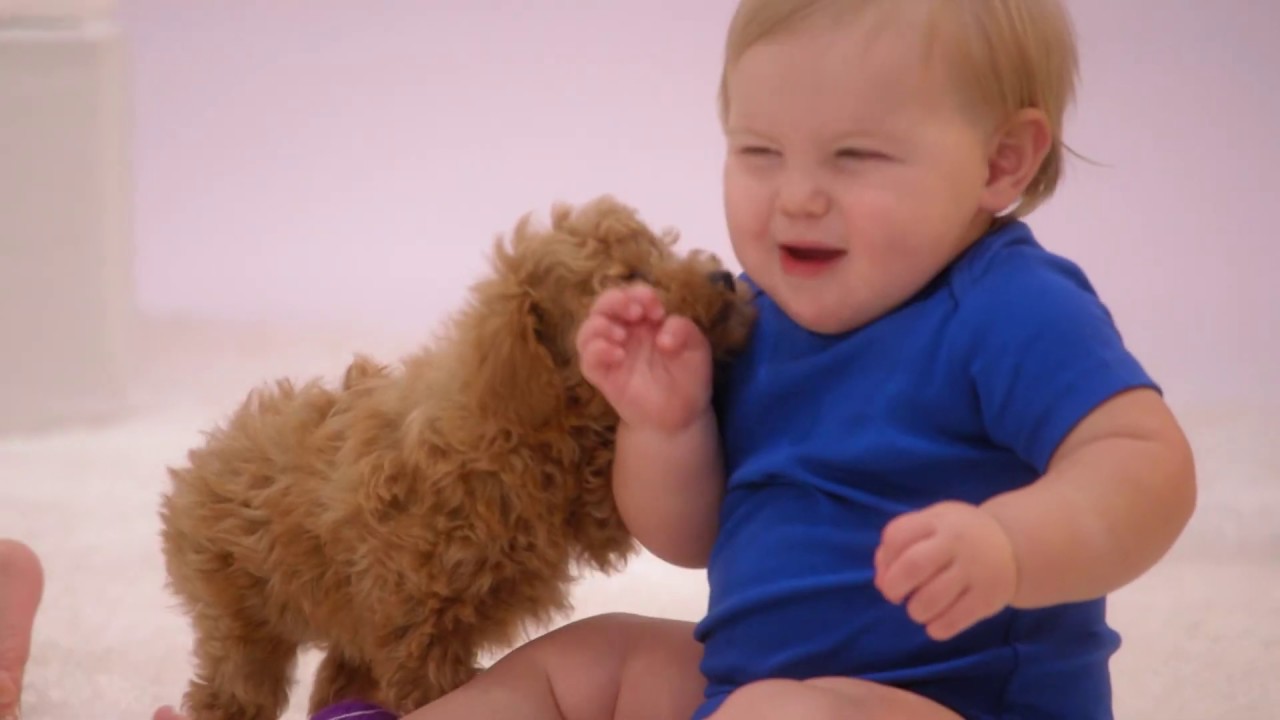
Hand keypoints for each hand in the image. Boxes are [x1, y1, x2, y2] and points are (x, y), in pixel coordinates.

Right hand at [576, 283, 713, 433]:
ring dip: (600, 326)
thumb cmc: (689, 376)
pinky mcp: (602, 376)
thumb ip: (684, 330)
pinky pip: (587, 359)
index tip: (657, 311)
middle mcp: (624, 331)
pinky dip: (596, 351)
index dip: (640, 295)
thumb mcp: (697, 348)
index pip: (632, 295)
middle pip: (604, 304)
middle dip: (615, 301)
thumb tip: (662, 335)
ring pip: (588, 329)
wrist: (682, 415)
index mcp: (645, 319)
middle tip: (635, 314)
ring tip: (622, 337)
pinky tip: (617, 356)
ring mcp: (611, 353)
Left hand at [873, 501, 1017, 640]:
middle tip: (895, 596)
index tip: (888, 571)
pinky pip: (953, 621)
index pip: (897, 536)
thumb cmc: (957, 536)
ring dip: (915, 610)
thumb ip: (901, 544)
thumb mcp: (932, 525)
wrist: (1012, 545)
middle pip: (912, 566)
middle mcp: (957, 542)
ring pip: (930, 599)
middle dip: (893, 587)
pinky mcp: (988, 599)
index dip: (884, 559)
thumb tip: (880, 579)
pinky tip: (936, 623)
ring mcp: (975, 570)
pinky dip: (936, 628)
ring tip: (918, 609)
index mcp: (938, 520)